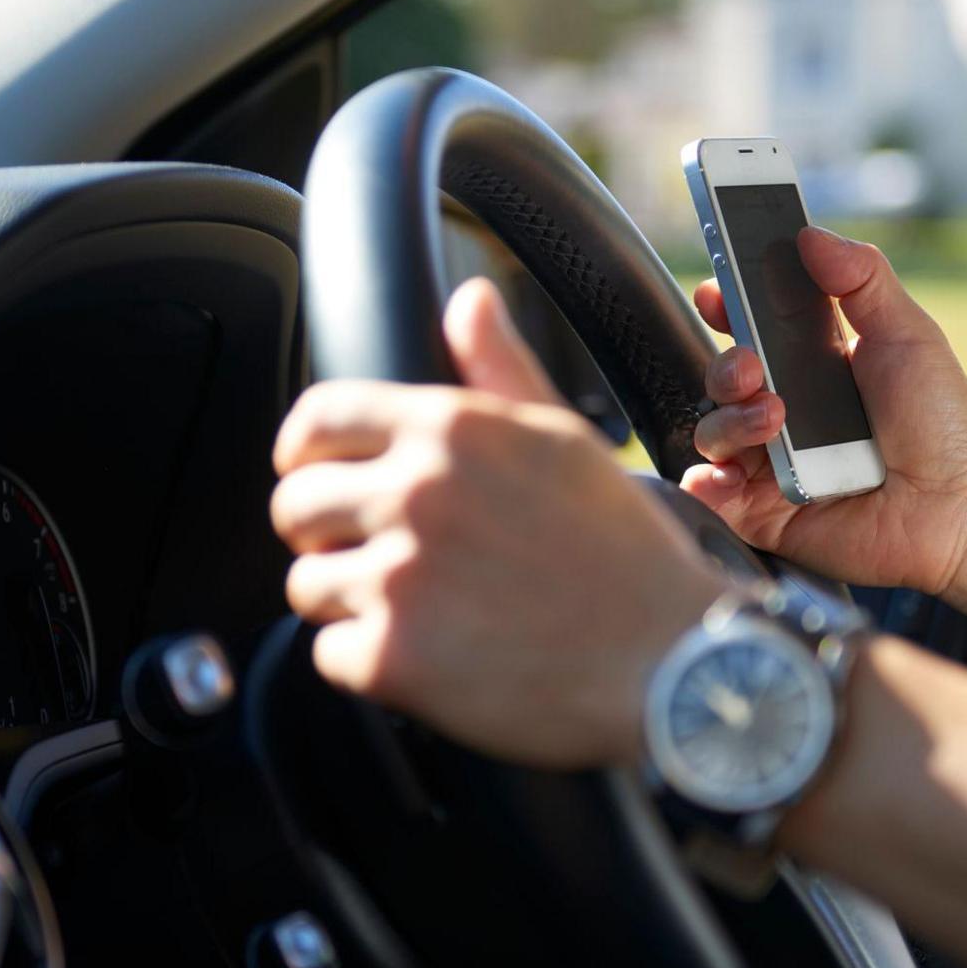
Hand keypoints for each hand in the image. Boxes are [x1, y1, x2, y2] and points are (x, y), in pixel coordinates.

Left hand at [271, 279, 727, 768]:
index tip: (313, 475)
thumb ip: (499, 369)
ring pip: (306, 582)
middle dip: (323, 532)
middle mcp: (415, 493)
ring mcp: (399, 577)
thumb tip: (470, 302)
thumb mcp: (565, 440)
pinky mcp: (392, 658)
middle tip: (373, 555)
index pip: (317, 420)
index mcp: (450, 429)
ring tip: (415, 610)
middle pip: (294, 505)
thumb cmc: (626, 556)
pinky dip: (369, 665)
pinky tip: (429, 657)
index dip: (304, 452)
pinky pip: (329, 655)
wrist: (672, 666)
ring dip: (346, 602)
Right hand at [680, 227, 966, 597]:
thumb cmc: (945, 427)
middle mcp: (787, 410)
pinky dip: (706, 482)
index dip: (728, 304)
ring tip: (774, 421)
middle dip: (725, 364)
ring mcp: (772, 462)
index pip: (753, 325)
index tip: (719, 290)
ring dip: (729, 420)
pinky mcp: (762, 511)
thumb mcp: (910, 335)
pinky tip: (730, 475)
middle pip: (723, 374)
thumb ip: (862, 278)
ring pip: (711, 430)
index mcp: (815, 363)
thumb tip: (809, 234)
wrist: (961, 512)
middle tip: (752, 366)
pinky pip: (708, 492)